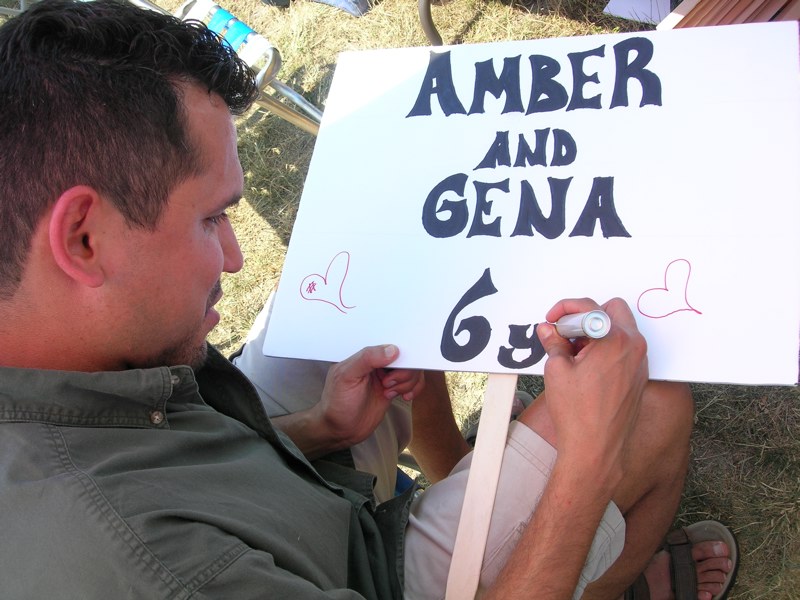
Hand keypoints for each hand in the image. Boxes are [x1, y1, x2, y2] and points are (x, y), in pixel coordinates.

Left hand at [316, 344, 423, 449]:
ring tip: (390, 392)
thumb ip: (367, 359)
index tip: (397, 366)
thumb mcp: (347, 377)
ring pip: (411, 370)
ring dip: (407, 382)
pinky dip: (414, 388)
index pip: (387, 343)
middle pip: (404, 357)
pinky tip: (404, 396)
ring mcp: (386, 376)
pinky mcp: (393, 389)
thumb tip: (392, 349)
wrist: (340, 431)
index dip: (398, 353)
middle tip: (388, 384)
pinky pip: (412, 382)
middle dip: (403, 372)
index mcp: (363, 354)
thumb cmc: (336, 403)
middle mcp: (376, 363)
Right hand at [537, 297, 647, 490]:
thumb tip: (548, 330)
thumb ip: (553, 343)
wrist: (595, 449)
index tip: (553, 319)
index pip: (590, 307)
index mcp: (615, 340)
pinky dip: (605, 348)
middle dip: (586, 316)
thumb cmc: (578, 413)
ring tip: (573, 353)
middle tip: (566, 333)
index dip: (566, 309)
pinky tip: (585, 366)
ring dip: (596, 332)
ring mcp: (640, 362)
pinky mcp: (639, 376)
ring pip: (620, 329)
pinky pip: (624, 348)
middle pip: (613, 310)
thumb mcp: (557, 370)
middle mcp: (634, 347)